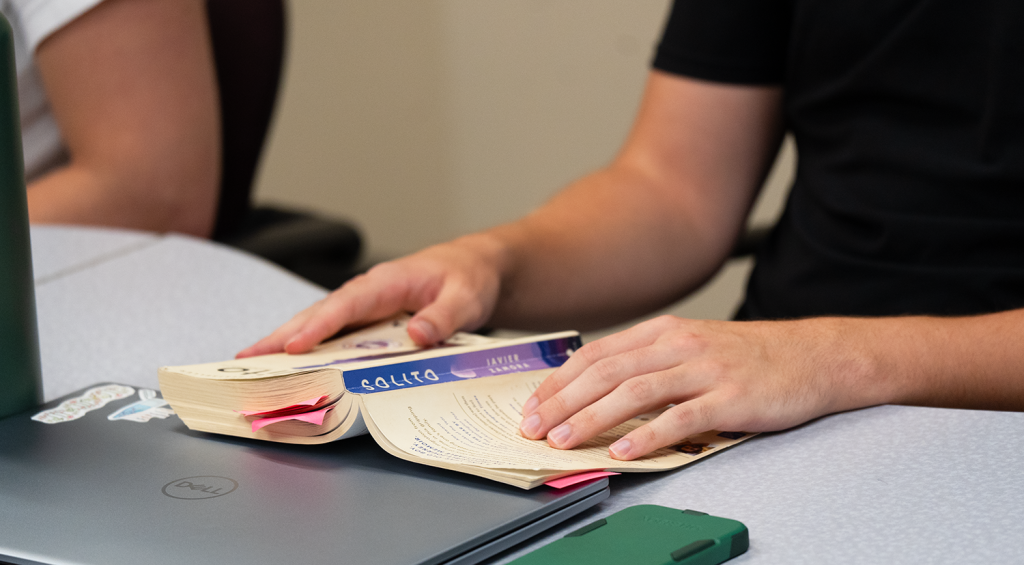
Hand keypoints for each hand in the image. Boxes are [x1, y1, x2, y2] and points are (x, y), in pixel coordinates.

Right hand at [237, 234, 507, 356]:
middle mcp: (369, 294)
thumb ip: (444, 317)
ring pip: (319, 325)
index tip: (293, 346)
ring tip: (251, 367)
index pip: (346, 305)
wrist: (475, 270)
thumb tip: (416, 335)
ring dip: (286, 345)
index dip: (318, 326)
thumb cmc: (469, 279)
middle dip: (281, 336)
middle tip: (245, 359)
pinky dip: (310, 351)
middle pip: (318, 315)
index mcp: (387, 282)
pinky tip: (292, 369)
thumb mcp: (466, 298)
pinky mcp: (368, 322)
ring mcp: (365, 309)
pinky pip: (334, 336)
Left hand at [519, 315, 881, 459]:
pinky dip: (648, 436)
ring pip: (635, 391)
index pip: (596, 354)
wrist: (814, 356)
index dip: (559, 381)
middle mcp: (679, 344)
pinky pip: (681, 418)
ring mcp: (705, 369)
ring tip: (565, 441)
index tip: (533, 406)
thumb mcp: (691, 346)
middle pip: (606, 372)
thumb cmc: (749, 357)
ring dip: (593, 418)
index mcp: (663, 331)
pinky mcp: (730, 397)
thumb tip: (596, 389)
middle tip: (534, 428)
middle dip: (562, 401)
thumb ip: (647, 362)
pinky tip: (624, 452)